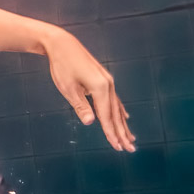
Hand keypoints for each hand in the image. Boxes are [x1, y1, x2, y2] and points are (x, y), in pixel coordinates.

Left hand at [45, 30, 135, 151]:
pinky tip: (125, 117)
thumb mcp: (68, 88)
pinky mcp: (103, 79)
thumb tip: (91, 122)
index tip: (118, 148)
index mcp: (100, 88)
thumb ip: (81, 106)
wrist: (62, 44)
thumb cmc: (62, 66)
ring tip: (130, 139)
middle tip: (130, 149)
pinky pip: (114, 99)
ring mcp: (107, 81)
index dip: (111, 134)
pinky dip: (119, 111)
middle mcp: (108, 85)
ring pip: (117, 107)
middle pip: (116, 114)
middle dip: (122, 133)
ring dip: (123, 124)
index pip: (107, 116)